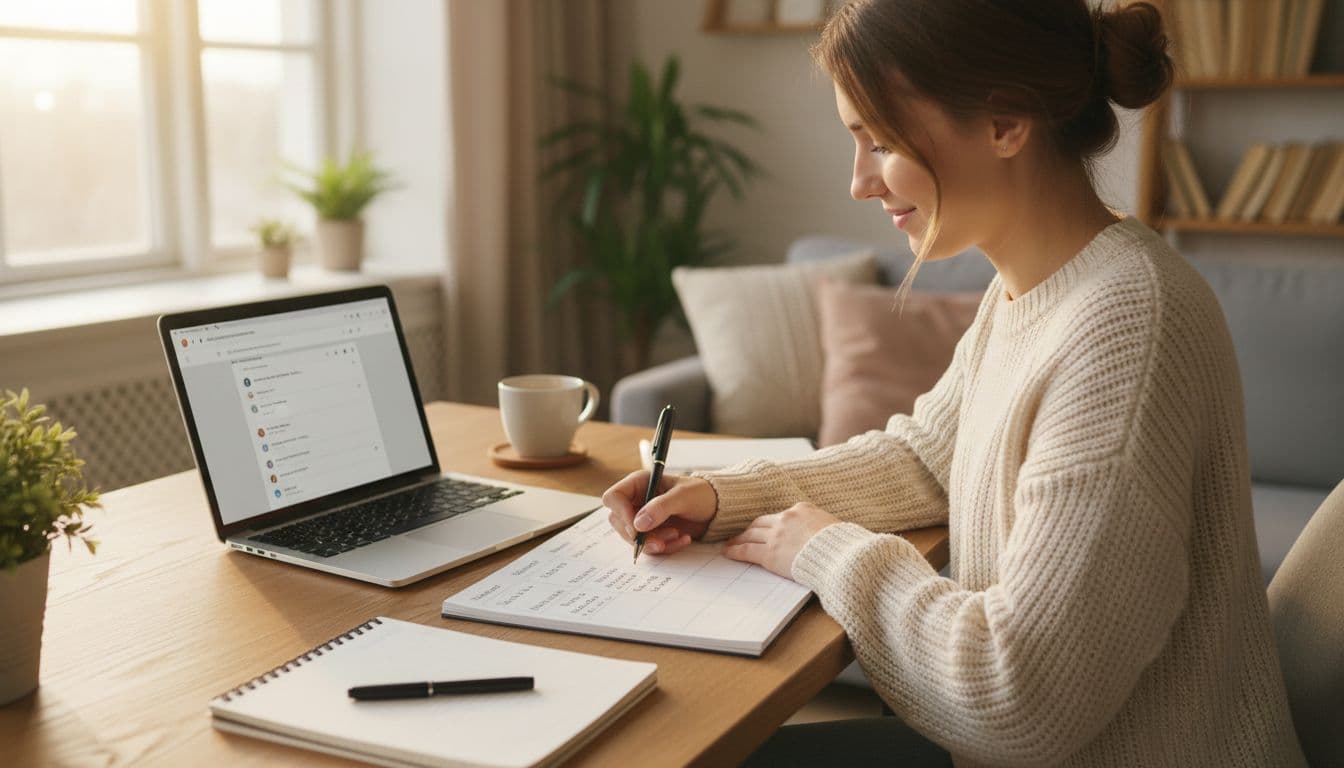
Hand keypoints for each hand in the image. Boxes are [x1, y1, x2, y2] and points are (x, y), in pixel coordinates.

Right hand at [603, 471, 716, 555]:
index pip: (614, 497)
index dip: (621, 513)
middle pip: (619, 522)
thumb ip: (660, 508)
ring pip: (633, 538)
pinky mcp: (653, 533)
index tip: (637, 528)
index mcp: (639, 483)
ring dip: (654, 542)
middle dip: (640, 534)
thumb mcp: (683, 497)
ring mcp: (643, 518)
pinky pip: (648, 546)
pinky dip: (665, 547)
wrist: (717, 509)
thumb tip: (638, 524)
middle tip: (662, 540)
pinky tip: (682, 540)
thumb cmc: (701, 494)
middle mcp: (637, 500)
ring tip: (677, 536)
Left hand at [723, 503, 840, 577]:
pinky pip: (747, 550)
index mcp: (803, 509)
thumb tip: (821, 534)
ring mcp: (776, 535)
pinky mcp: (770, 553)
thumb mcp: (833, 526)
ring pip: (751, 534)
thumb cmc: (843, 545)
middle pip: (761, 522)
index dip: (771, 523)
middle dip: (751, 528)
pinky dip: (736, 551)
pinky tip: (728, 552)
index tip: (765, 527)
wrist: (840, 556)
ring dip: (739, 538)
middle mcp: (786, 518)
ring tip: (730, 543)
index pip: (781, 515)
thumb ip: (820, 527)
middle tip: (742, 533)